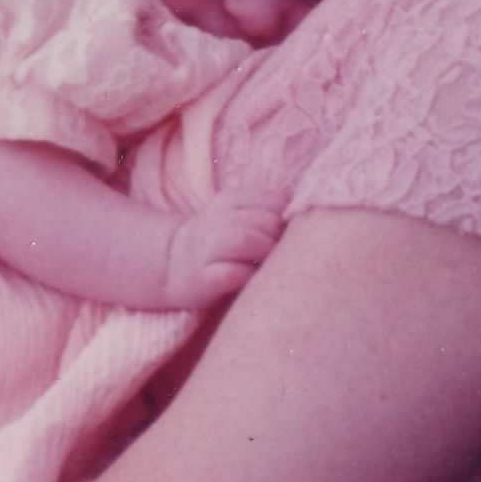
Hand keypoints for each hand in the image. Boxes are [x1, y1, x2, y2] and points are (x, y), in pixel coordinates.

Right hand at [159, 193, 284, 308]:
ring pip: (247, 240)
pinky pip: (231, 273)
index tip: (285, 235)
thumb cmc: (219, 241)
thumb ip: (268, 211)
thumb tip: (309, 216)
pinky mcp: (203, 279)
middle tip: (279, 254)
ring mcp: (207, 249)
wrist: (172, 263)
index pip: (276, 201)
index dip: (289, 219)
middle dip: (280, 239)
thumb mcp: (238, 215)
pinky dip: (247, 276)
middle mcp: (217, 220)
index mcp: (231, 200)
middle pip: (265, 221)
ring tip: (266, 265)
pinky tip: (250, 280)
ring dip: (265, 253)